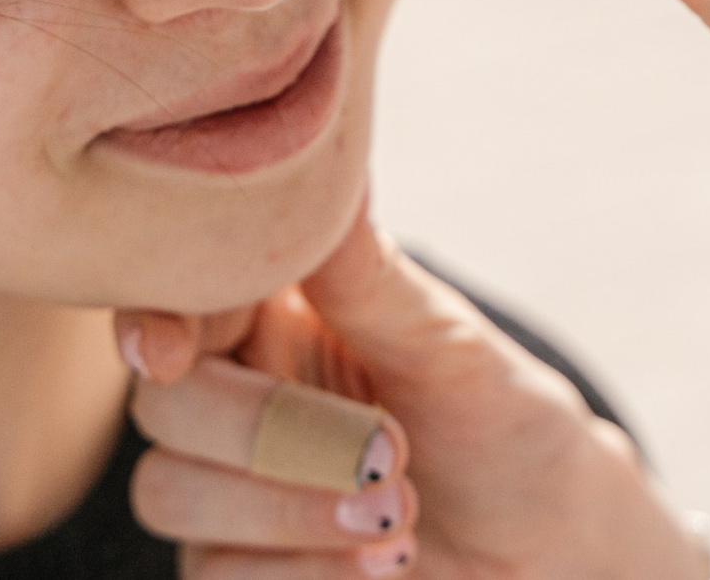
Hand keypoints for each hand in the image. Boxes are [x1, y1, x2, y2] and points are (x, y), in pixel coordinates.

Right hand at [116, 204, 708, 579]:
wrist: (554, 543)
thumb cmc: (506, 424)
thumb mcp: (448, 344)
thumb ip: (366, 276)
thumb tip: (333, 170)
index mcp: (271, 317)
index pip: (173, 305)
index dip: (155, 323)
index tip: (172, 352)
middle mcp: (235, 398)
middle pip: (163, 409)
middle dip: (262, 436)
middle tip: (387, 454)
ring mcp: (229, 492)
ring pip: (169, 496)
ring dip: (285, 512)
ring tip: (399, 516)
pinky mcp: (242, 570)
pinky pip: (212, 576)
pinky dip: (296, 573)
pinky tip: (383, 565)